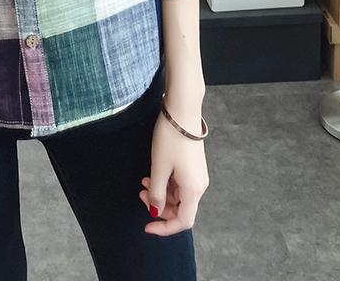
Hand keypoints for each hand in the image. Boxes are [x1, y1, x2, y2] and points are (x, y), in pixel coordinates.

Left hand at [139, 108, 208, 235]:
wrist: (182, 112)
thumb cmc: (171, 139)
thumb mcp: (159, 167)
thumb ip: (156, 192)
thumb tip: (155, 212)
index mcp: (193, 189)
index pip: (183, 221)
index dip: (165, 227)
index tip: (147, 226)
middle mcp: (199, 185)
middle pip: (181, 209)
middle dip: (159, 207)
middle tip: (140, 194)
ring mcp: (197, 175)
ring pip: (178, 196)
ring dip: (160, 193)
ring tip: (143, 182)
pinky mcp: (193, 166)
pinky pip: (179, 183)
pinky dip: (166, 183)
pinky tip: (152, 174)